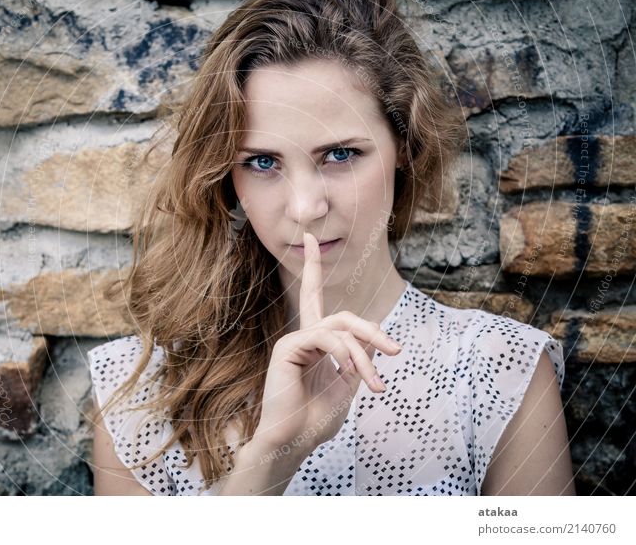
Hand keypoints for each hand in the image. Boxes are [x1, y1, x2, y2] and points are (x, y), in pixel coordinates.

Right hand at [251, 232, 402, 455]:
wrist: (292, 443)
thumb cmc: (316, 421)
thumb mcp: (346, 386)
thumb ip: (357, 358)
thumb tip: (370, 334)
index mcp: (315, 343)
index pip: (314, 297)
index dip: (312, 267)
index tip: (311, 238)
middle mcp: (303, 336)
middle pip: (343, 315)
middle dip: (372, 330)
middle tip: (395, 351)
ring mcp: (294, 341)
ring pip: (340, 329)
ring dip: (363, 356)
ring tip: (373, 384)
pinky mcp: (287, 348)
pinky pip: (326, 339)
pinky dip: (345, 355)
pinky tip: (349, 375)